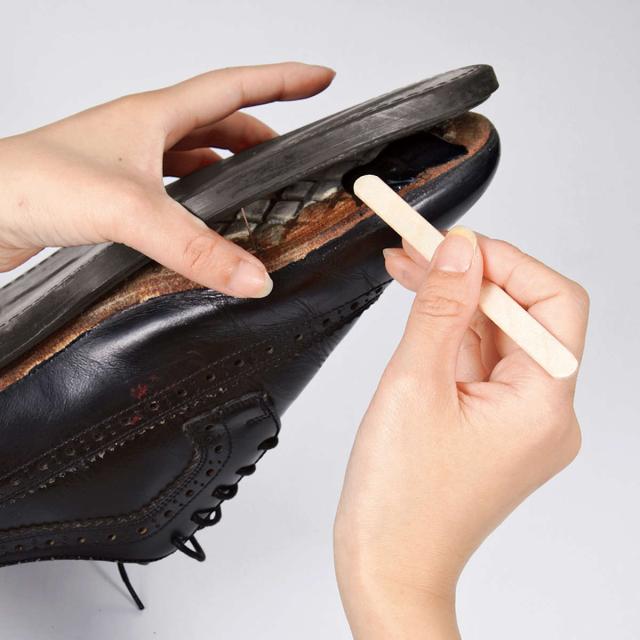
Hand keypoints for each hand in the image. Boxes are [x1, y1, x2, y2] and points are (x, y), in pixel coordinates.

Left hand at [0, 62, 334, 296]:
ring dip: (231, 166)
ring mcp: (129, 162)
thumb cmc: (31, 181)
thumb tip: (254, 276)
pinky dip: (200, 198)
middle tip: (294, 155)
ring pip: (197, 154)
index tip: (320, 80)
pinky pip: (174, 187)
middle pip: (220, 121)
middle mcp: (144, 134)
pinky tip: (206, 219)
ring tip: (260, 188)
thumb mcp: (131, 211)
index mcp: (154, 116)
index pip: (234, 87)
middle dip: (263, 131)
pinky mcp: (115, 194)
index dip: (283, 80)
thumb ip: (197, 248)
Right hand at [334, 228, 588, 638]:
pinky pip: (479, 363)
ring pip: (495, 336)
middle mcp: (544, 413)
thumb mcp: (414, 385)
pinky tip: (420, 306)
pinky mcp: (492, 424)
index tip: (452, 240)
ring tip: (408, 265)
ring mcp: (519, 420)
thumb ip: (440, 308)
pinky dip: (450, 332)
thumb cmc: (400, 500)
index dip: (503, 262)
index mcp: (543, 406)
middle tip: (420, 245)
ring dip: (455, 300)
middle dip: (471, 274)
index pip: (550, 302)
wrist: (388, 564)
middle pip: (521, 315)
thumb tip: (460, 250)